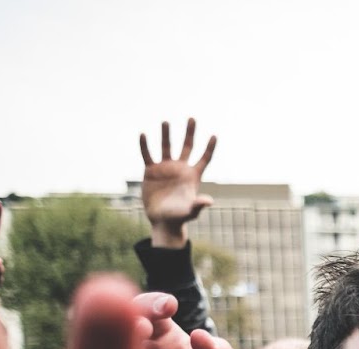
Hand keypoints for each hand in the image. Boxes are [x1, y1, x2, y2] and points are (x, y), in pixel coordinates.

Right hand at [138, 118, 216, 247]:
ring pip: (166, 147)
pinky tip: (143, 134)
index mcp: (193, 176)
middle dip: (189, 133)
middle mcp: (180, 168)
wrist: (162, 220)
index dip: (209, 148)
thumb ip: (198, 205)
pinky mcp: (151, 171)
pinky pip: (147, 155)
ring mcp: (165, 168)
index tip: (215, 135)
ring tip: (165, 121)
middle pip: (187, 146)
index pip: (204, 158)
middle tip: (192, 118)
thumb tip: (209, 201)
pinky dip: (145, 146)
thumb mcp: (190, 211)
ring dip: (166, 135)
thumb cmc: (179, 217)